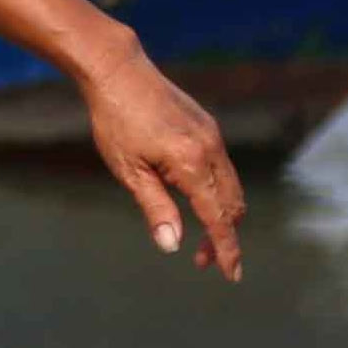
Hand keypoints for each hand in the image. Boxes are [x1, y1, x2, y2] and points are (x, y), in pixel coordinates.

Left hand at [82, 42, 244, 278]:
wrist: (120, 72)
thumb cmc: (115, 123)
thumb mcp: (128, 171)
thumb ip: (155, 208)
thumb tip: (173, 245)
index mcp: (191, 164)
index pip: (218, 218)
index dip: (227, 249)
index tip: (231, 275)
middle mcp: (211, 150)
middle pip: (232, 205)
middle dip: (224, 236)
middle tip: (202, 261)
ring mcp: (213, 137)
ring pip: (232, 187)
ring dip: (223, 215)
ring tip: (200, 236)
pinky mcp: (209, 128)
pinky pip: (223, 169)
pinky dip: (218, 192)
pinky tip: (195, 199)